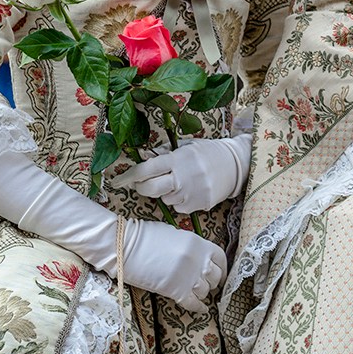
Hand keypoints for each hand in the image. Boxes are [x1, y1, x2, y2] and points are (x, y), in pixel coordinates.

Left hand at [109, 134, 250, 212]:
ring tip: (180, 181)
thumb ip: (164, 154)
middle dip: (141, 188)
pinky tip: (190, 190)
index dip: (128, 177)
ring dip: (165, 193)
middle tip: (142, 183)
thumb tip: (143, 159)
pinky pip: (178, 207)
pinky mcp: (198, 205)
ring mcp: (191, 193)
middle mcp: (182, 177)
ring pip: (164, 199)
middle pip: (149, 189)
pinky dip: (179, 200)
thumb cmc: (208, 153)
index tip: (117, 181)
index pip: (145, 170)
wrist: (236, 164)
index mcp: (177, 159)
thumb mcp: (186, 147)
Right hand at [120, 219, 227, 312]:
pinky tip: (201, 310)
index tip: (220, 274)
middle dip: (212, 282)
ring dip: (202, 293)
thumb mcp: (175, 234)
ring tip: (198, 294)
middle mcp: (198, 260)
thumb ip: (189, 246)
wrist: (125, 246)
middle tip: (207, 285)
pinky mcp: (176, 291)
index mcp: (198, 244)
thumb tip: (195, 255)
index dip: (222, 269)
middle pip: (214, 276)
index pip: (220, 258)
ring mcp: (188, 276)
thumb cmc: (144, 236)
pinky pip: (193, 303)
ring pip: (204, 290)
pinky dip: (199, 308)